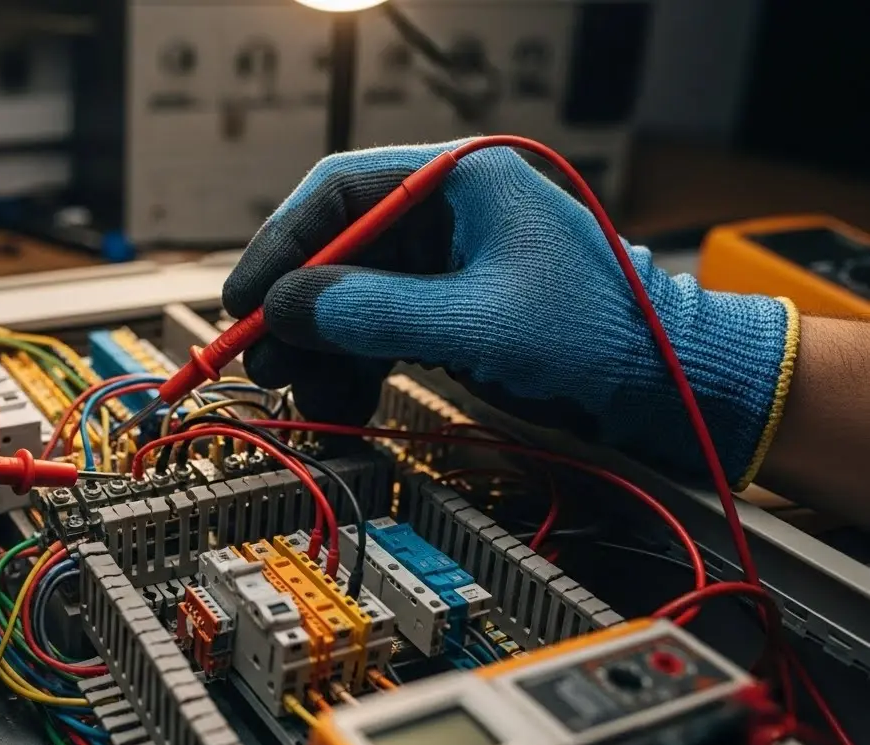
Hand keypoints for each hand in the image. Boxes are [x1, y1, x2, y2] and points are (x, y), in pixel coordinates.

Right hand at [224, 142, 797, 484]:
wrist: (663, 385)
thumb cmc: (600, 334)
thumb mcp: (479, 320)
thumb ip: (375, 311)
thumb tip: (285, 309)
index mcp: (458, 181)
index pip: (340, 191)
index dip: (282, 244)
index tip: (245, 297)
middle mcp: (443, 214)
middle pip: (336, 248)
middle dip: (297, 309)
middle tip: (259, 357)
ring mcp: (444, 264)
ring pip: (351, 297)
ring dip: (319, 347)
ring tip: (303, 393)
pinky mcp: (447, 310)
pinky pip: (377, 330)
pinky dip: (352, 365)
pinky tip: (340, 399)